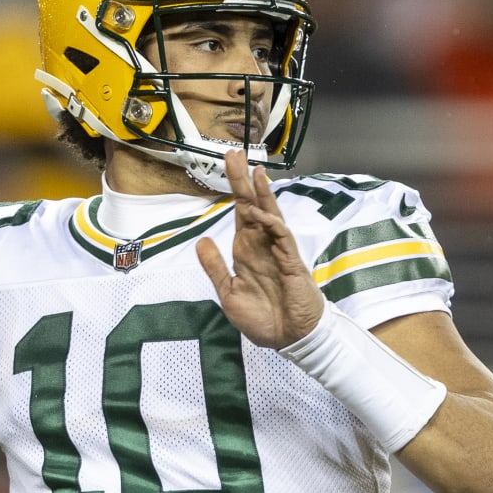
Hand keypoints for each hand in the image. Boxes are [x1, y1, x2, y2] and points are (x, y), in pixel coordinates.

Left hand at [196, 149, 324, 348]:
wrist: (288, 339)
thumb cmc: (263, 318)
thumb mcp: (228, 293)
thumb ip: (215, 267)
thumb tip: (201, 241)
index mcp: (247, 251)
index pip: (239, 213)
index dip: (234, 190)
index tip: (226, 165)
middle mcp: (262, 245)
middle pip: (253, 205)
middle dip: (243, 180)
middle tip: (235, 153)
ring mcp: (277, 251)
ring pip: (270, 214)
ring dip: (262, 193)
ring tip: (254, 170)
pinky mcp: (291, 262)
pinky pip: (281, 237)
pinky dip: (271, 223)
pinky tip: (260, 212)